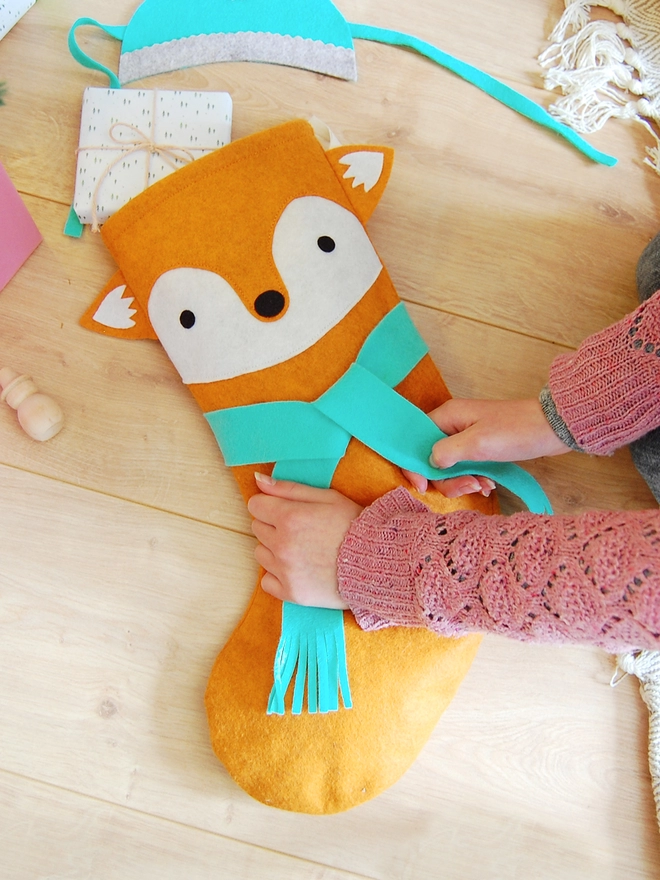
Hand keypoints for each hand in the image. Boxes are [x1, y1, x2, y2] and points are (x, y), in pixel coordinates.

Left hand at [247, 473, 362, 607]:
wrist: (378, 563)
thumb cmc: (354, 525)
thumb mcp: (327, 497)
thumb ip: (289, 488)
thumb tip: (258, 480)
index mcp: (290, 517)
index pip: (256, 506)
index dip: (270, 505)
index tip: (287, 510)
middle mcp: (282, 545)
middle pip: (258, 528)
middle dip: (274, 526)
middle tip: (301, 529)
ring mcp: (285, 571)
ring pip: (260, 553)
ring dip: (274, 549)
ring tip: (301, 549)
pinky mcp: (291, 593)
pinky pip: (267, 581)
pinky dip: (278, 575)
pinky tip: (298, 569)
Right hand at [403, 398, 570, 494]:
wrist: (554, 428)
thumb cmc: (516, 431)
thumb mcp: (479, 443)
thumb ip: (448, 452)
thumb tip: (430, 463)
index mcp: (447, 416)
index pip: (414, 442)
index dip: (414, 467)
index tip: (424, 488)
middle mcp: (452, 425)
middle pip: (430, 459)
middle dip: (445, 479)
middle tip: (468, 486)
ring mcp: (466, 437)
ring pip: (448, 467)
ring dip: (462, 481)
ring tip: (483, 485)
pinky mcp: (480, 448)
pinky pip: (465, 468)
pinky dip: (473, 479)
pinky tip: (489, 484)